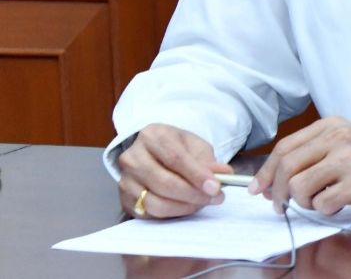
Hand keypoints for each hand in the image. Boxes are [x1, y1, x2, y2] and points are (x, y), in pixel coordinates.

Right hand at [116, 124, 231, 218]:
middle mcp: (132, 157)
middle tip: (215, 197)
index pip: (175, 158)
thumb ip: (209, 161)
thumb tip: (224, 175)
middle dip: (194, 194)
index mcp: (152, 136)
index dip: (197, 175)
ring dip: (185, 207)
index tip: (215, 187)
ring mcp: (125, 180)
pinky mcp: (125, 200)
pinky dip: (173, 214)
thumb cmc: (177, 148)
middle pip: (165, 183)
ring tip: (203, 202)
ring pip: (156, 202)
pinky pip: (150, 214)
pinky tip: (187, 207)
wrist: (154, 154)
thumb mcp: (196, 147)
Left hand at [250, 116, 350, 214]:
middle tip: (282, 204)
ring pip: (300, 186)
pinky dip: (324, 209)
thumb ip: (310, 154)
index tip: (259, 188)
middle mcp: (339, 137)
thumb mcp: (344, 142)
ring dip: (303, 202)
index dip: (266, 171)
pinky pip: (322, 203)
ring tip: (318, 200)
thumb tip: (271, 181)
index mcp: (332, 125)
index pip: (284, 147)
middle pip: (288, 166)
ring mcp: (349, 159)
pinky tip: (337, 203)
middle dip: (278, 192)